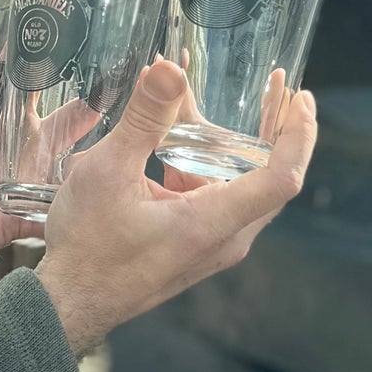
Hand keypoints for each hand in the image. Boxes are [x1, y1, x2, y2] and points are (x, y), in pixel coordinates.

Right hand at [37, 59, 316, 357]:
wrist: (69, 302)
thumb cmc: (87, 247)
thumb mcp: (106, 173)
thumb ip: (142, 119)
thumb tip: (168, 69)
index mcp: (212, 223)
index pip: (281, 178)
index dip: (298, 134)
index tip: (302, 98)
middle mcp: (224, 238)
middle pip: (270, 177)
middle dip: (275, 128)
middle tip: (273, 86)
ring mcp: (213, 245)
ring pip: (239, 185)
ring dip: (229, 144)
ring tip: (199, 104)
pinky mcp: (196, 245)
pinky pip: (216, 198)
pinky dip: (204, 165)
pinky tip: (171, 142)